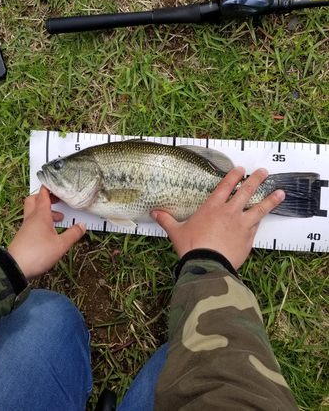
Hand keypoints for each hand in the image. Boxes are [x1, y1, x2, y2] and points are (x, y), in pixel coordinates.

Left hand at [8, 186, 85, 279]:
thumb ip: (72, 234)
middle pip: (34, 200)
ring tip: (58, 219)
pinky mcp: (23, 236)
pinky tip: (50, 232)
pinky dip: (41, 222)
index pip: (43, 195)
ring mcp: (26, 227)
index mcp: (40, 215)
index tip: (57, 184)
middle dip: (45, 197)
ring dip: (45, 211)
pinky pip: (32, 222)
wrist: (15, 268)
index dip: (49, 187)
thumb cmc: (37, 254)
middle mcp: (31, 218)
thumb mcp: (60, 245)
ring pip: (33, 212)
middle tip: (56, 200)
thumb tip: (82, 226)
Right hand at [151, 167, 284, 269]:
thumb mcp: (176, 231)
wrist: (207, 265)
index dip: (234, 176)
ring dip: (270, 199)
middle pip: (246, 191)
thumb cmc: (191, 246)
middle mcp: (229, 212)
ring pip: (259, 207)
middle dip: (256, 179)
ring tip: (280, 192)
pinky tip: (266, 216)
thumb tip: (153, 212)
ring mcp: (241, 224)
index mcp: (212, 207)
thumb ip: (166, 220)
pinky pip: (257, 225)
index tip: (241, 169)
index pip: (225, 186)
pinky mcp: (248, 238)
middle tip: (264, 171)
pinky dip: (262, 219)